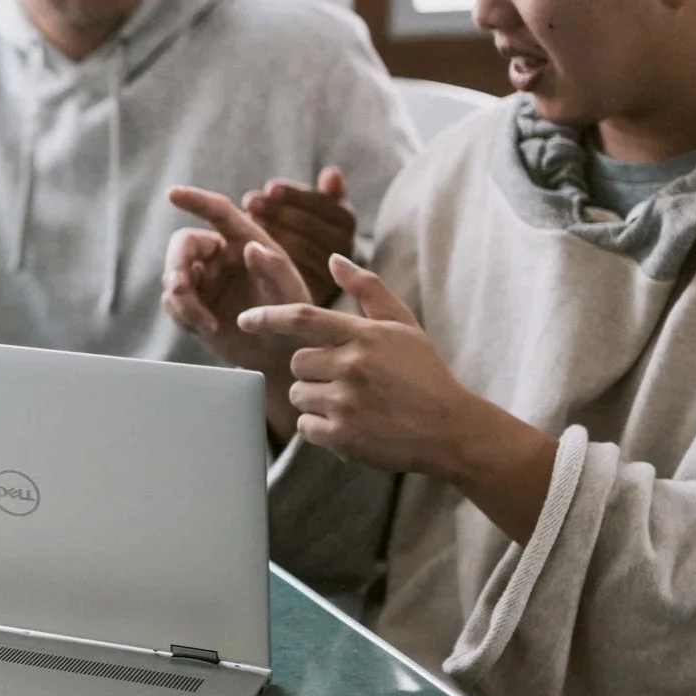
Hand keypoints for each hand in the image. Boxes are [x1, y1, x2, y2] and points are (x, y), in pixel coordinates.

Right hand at [161, 186, 312, 391]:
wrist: (279, 354)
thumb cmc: (291, 316)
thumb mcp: (290, 294)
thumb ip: (272, 270)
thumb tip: (250, 248)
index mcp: (244, 240)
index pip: (217, 212)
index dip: (195, 200)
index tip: (173, 194)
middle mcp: (220, 255)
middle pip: (183, 245)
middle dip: (177, 264)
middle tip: (180, 288)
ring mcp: (203, 280)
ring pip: (173, 276)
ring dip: (182, 299)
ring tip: (206, 323)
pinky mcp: (192, 304)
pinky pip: (172, 302)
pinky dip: (183, 314)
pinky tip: (208, 328)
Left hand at [240, 255, 473, 474]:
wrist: (451, 430)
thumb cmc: (425, 373)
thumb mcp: (403, 325)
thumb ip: (367, 290)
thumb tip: (334, 259)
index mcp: (363, 335)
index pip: (302, 318)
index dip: (267, 317)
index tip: (245, 321)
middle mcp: (351, 366)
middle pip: (297, 363)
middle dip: (311, 371)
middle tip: (344, 380)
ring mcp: (346, 402)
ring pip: (299, 395)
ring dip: (316, 400)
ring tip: (352, 404)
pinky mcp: (343, 437)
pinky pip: (305, 427)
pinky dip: (320, 429)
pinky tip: (351, 425)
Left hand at [244, 168, 355, 305]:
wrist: (311, 279)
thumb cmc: (310, 233)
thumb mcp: (321, 210)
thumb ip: (327, 193)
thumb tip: (332, 172)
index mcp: (346, 220)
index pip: (321, 203)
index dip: (293, 194)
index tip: (269, 187)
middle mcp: (345, 248)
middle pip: (308, 225)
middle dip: (275, 210)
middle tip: (248, 200)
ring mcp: (330, 271)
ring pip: (299, 247)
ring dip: (270, 230)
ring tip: (246, 218)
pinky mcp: (312, 293)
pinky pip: (290, 271)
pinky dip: (268, 255)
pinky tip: (249, 243)